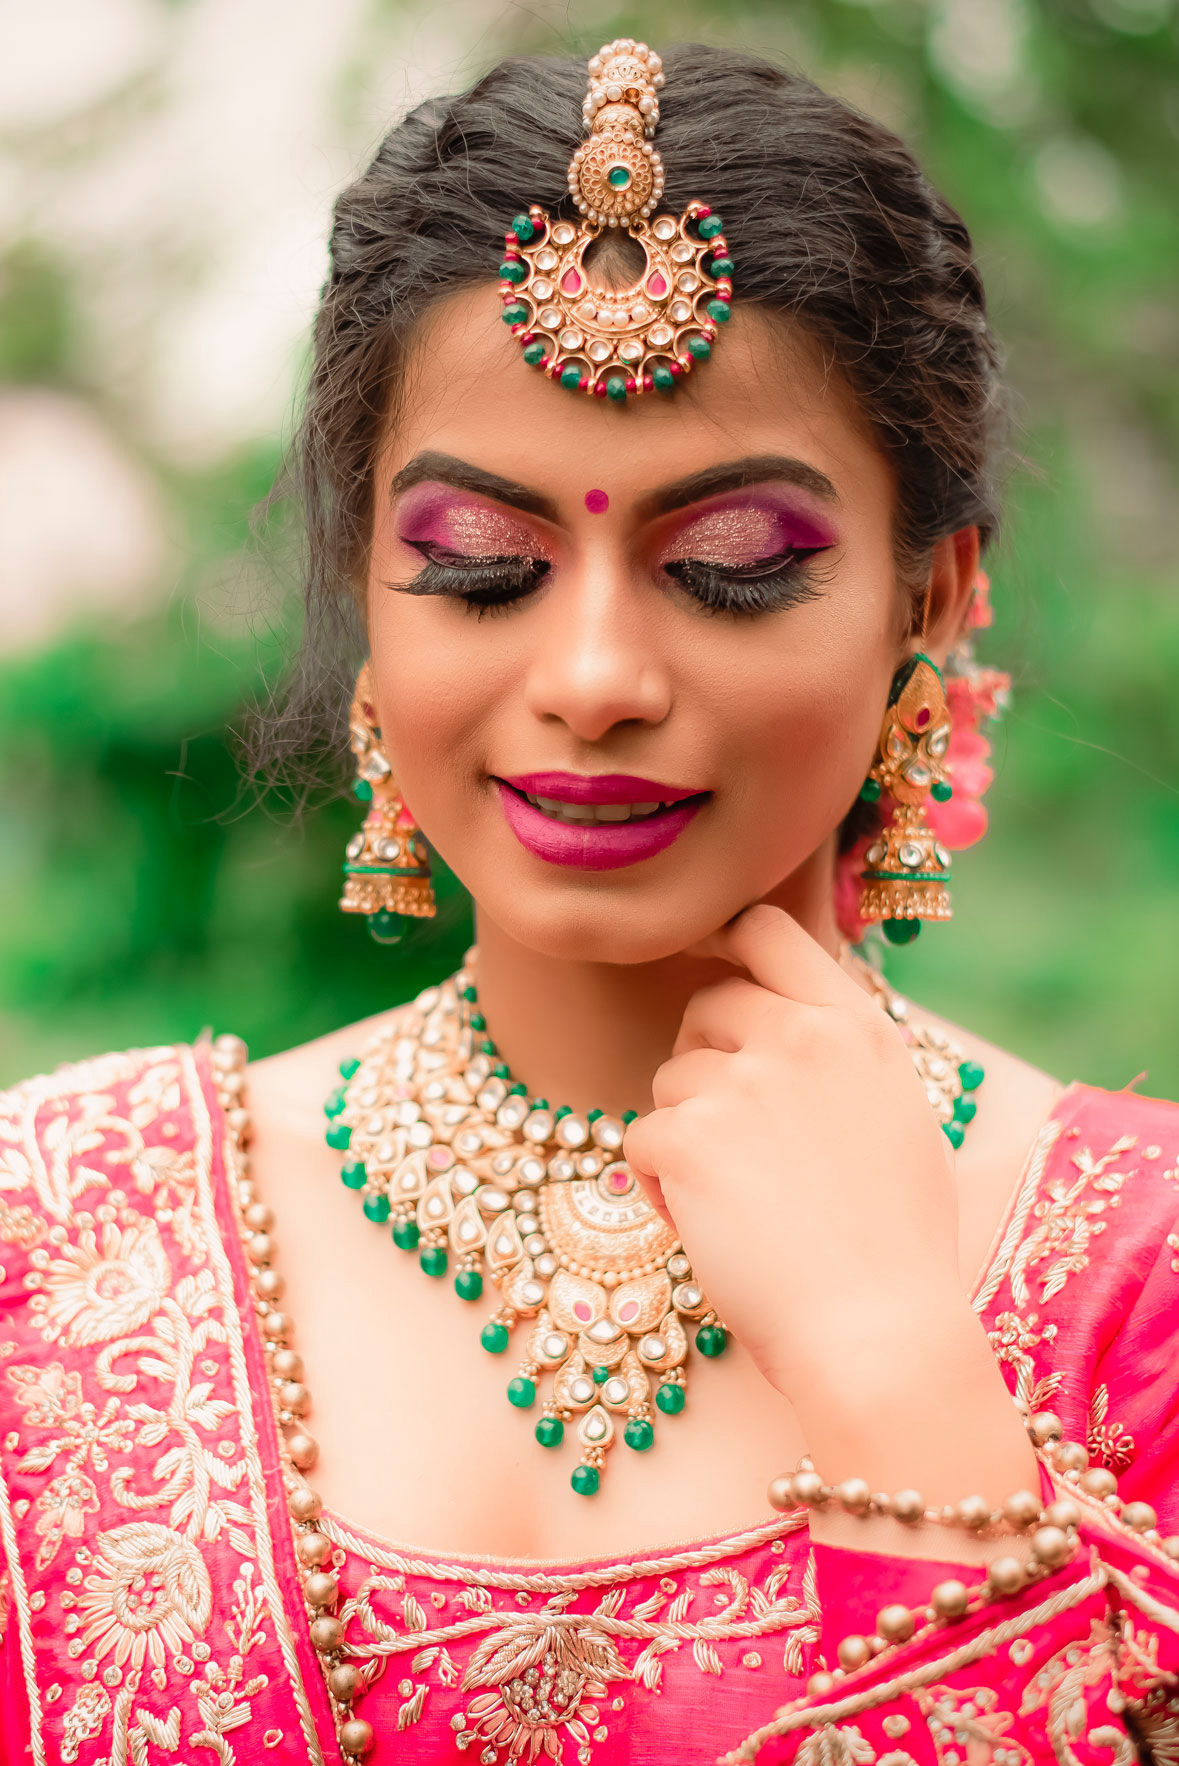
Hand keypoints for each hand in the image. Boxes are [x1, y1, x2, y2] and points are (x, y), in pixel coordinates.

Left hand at [623, 903, 964, 1404]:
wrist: (879, 1332)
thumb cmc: (897, 1245)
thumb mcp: (898, 1116)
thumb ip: (840, 1056)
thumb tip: (788, 1022)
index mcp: (857, 1026)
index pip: (769, 931)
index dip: (726, 940)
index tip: (707, 959)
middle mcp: (799, 1037)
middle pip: (707, 1004)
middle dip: (704, 1060)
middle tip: (735, 1136)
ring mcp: (740, 1084)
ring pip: (671, 1079)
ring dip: (686, 1132)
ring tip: (741, 1199)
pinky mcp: (687, 1138)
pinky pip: (641, 1142)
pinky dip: (661, 1186)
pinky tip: (712, 1227)